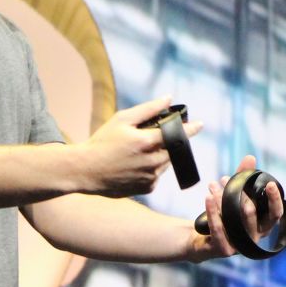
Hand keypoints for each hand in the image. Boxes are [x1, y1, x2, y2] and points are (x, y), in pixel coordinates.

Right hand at [76, 97, 201, 197]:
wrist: (85, 170)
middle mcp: (152, 162)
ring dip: (161, 154)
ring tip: (138, 151)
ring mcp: (151, 177)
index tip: (200, 124)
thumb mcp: (122, 119)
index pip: (177, 134)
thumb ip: (148, 109)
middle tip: (155, 137)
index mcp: (147, 142)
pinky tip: (134, 164)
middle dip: (171, 141)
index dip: (190, 129)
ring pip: (166, 162)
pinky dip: (152, 167)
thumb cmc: (102, 142)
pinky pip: (157, 175)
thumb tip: (168, 99)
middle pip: (174, 149)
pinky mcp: (147, 188)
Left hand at [197, 154, 283, 257]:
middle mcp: (254, 237)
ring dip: (223, 201)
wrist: (200, 238)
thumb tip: (250, 158)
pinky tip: (208, 197)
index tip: (270, 184)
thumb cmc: (223, 215)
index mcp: (262, 224)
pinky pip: (219, 231)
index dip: (275, 200)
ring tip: (214, 185)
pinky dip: (213, 212)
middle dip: (245, 198)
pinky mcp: (223, 250)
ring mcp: (240, 246)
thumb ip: (243, 178)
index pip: (276, 214)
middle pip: (255, 218)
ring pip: (235, 222)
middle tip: (230, 180)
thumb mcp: (233, 195)